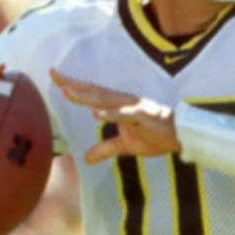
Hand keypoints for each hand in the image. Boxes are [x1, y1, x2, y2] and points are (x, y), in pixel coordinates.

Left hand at [50, 68, 179, 163]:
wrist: (180, 137)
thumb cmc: (154, 136)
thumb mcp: (124, 146)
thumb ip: (105, 148)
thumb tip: (86, 159)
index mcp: (118, 104)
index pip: (91, 92)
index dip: (72, 84)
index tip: (54, 76)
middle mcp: (123, 101)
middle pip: (94, 91)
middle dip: (73, 83)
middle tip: (54, 74)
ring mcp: (133, 107)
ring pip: (105, 100)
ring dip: (86, 96)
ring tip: (67, 92)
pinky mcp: (143, 116)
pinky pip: (124, 114)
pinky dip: (110, 113)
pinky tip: (95, 113)